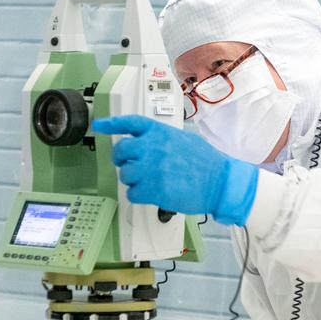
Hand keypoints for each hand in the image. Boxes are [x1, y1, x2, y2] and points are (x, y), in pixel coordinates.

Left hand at [92, 115, 258, 225]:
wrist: (221, 182)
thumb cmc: (207, 163)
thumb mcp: (184, 139)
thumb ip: (163, 140)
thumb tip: (149, 145)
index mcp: (160, 132)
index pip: (129, 123)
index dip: (111, 124)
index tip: (99, 125)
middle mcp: (152, 147)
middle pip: (120, 152)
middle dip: (123, 161)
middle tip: (132, 166)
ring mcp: (150, 168)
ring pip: (125, 175)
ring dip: (133, 180)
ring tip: (150, 182)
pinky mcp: (152, 188)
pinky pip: (132, 193)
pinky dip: (139, 196)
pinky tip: (153, 193)